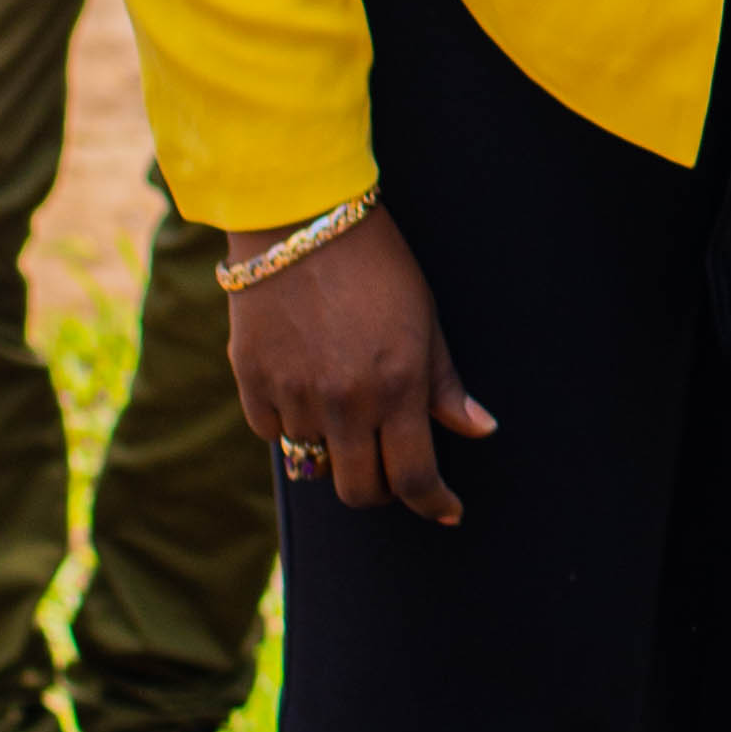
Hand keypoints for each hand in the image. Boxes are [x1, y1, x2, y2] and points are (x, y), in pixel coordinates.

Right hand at [227, 208, 492, 523]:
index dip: (433, 503)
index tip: (446, 510)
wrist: (301, 221)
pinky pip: (272, 432)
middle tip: (391, 468)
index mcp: (397, 387)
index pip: (414, 477)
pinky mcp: (251, 382)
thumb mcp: (426, 319)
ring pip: (313, 462)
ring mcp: (294, 395)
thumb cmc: (377, 265)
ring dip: (334, 449)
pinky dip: (290, 425)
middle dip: (380, 489)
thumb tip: (479, 430)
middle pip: (359, 490)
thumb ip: (445, 384)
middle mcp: (345, 402)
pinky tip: (304, 390)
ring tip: (344, 409)